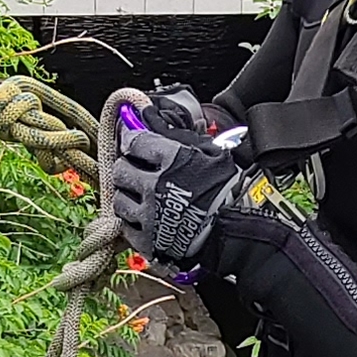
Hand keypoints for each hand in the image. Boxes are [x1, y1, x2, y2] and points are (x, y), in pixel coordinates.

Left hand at [105, 119, 252, 268]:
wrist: (237, 229)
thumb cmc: (227, 189)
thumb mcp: (209, 151)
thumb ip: (177, 135)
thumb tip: (150, 116)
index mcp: (171, 160)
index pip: (135, 141)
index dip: (131, 138)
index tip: (133, 140)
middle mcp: (155, 186)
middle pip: (121, 170)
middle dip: (127, 166)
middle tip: (135, 168)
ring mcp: (149, 215)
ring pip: (119, 199)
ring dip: (127, 194)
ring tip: (140, 194)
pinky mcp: (148, 240)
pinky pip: (126, 227)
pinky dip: (132, 220)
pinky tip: (144, 216)